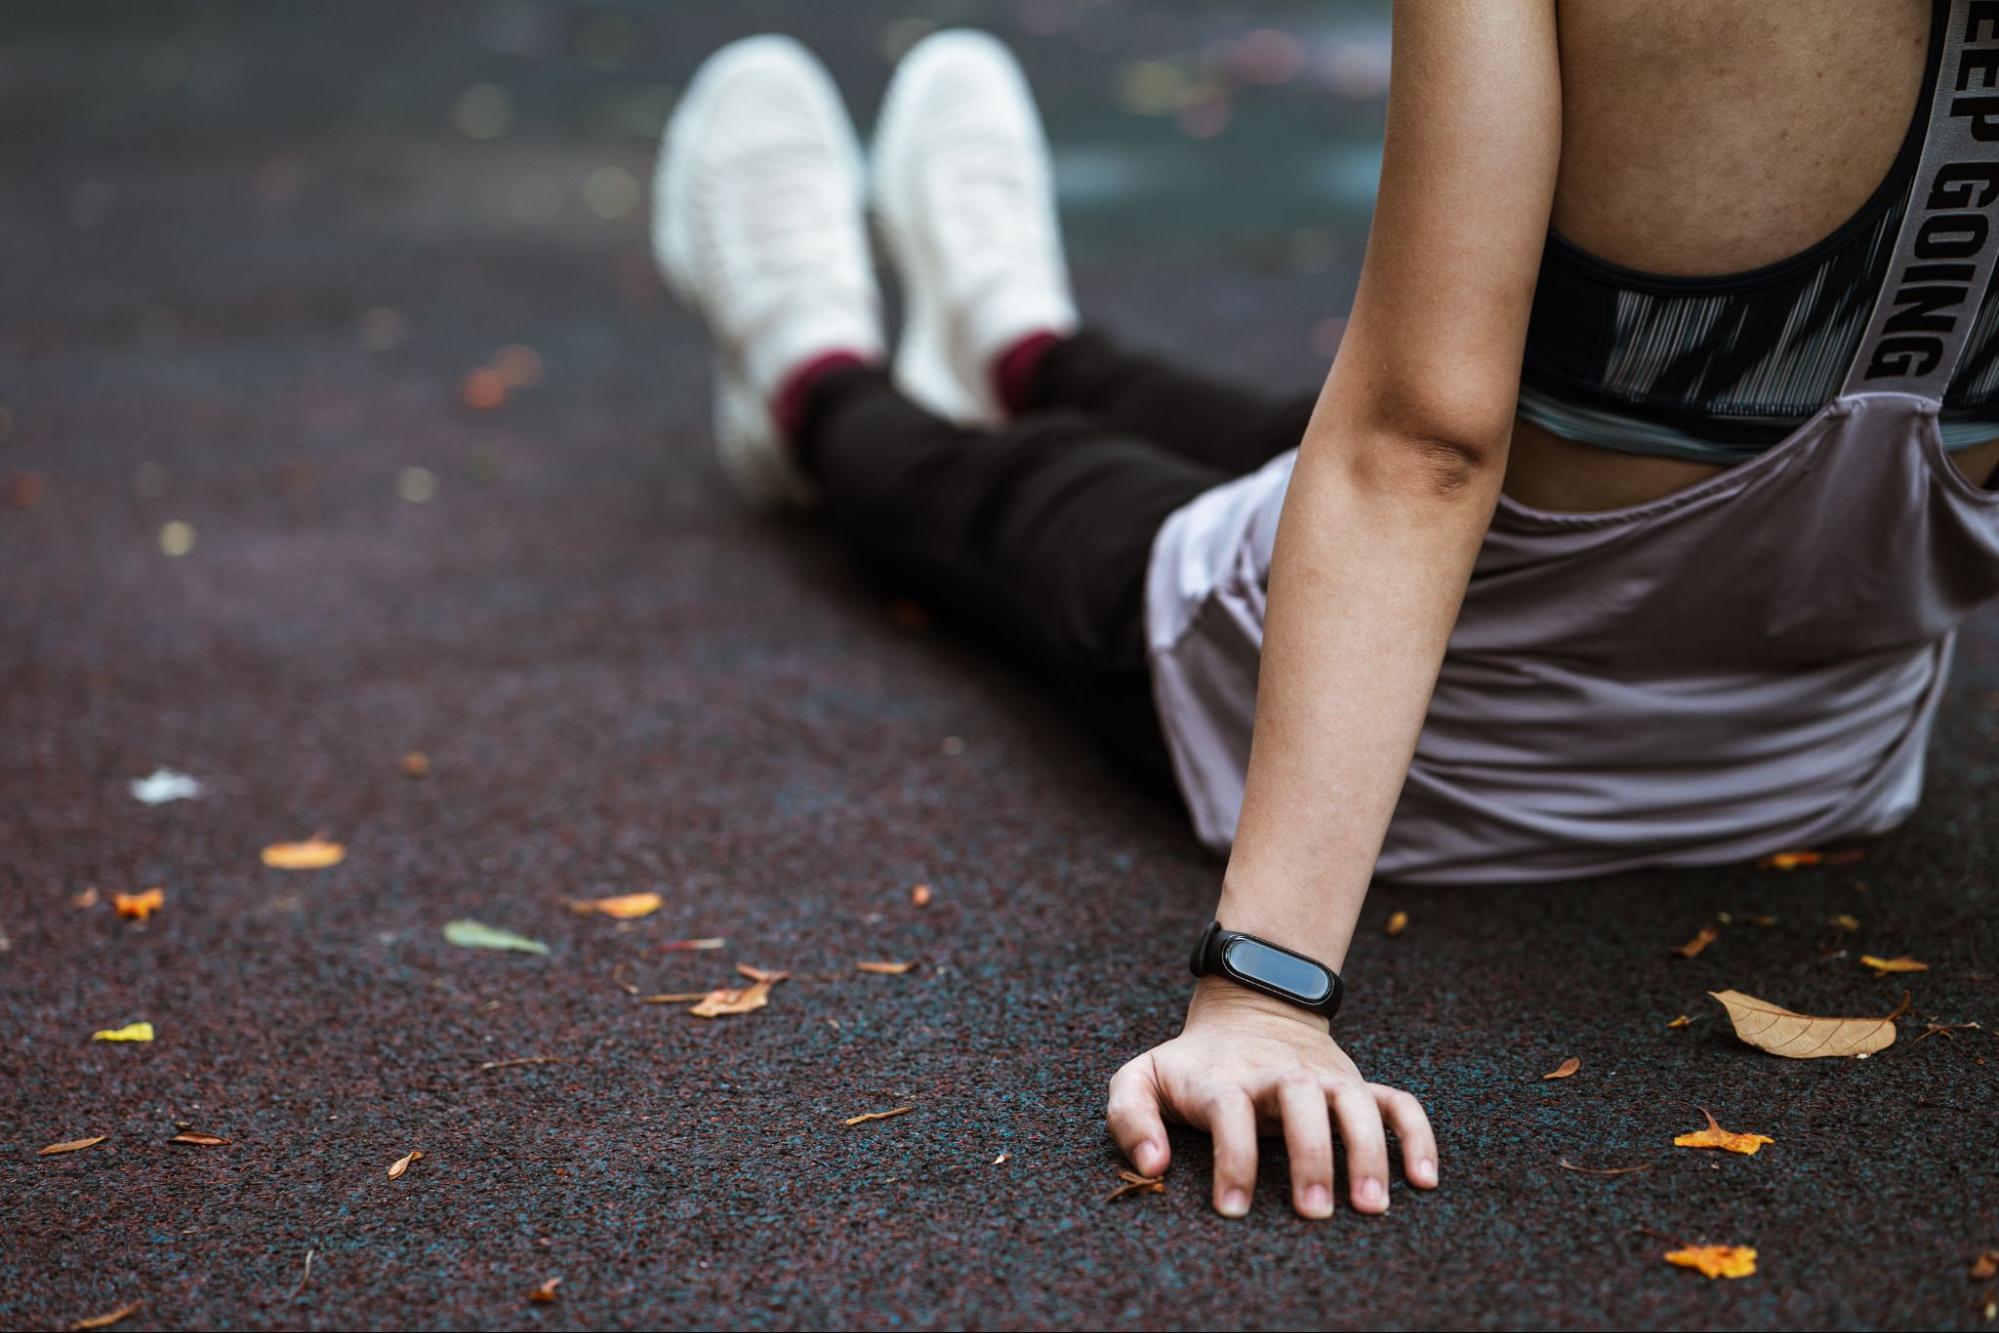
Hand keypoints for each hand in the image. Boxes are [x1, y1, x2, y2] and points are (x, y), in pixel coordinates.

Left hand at [1106, 977, 1438, 1217]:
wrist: (1248, 1010)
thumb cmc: (1191, 1066)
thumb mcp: (1142, 1079)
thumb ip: (1130, 1118)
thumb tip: (1154, 1166)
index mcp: (1223, 1077)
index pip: (1229, 1109)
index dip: (1231, 1157)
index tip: (1232, 1209)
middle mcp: (1277, 1073)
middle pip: (1299, 1098)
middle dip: (1309, 1154)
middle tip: (1313, 1212)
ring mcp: (1321, 1076)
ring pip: (1353, 1101)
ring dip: (1368, 1150)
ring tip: (1372, 1206)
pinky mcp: (1354, 1082)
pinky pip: (1397, 1102)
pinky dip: (1417, 1135)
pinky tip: (1424, 1180)